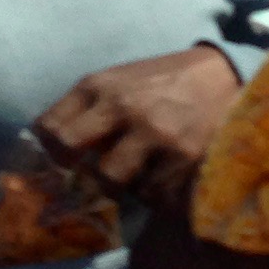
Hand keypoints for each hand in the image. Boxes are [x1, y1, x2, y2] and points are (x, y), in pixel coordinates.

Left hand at [34, 45, 239, 210]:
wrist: (222, 74)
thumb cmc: (162, 81)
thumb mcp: (119, 80)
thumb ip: (84, 108)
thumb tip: (46, 146)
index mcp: (101, 86)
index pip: (50, 127)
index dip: (49, 151)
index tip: (62, 162)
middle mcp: (123, 106)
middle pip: (70, 152)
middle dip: (72, 168)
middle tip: (88, 181)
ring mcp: (155, 133)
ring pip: (111, 183)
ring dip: (120, 185)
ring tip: (137, 174)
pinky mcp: (184, 157)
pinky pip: (152, 195)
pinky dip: (154, 192)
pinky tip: (163, 176)